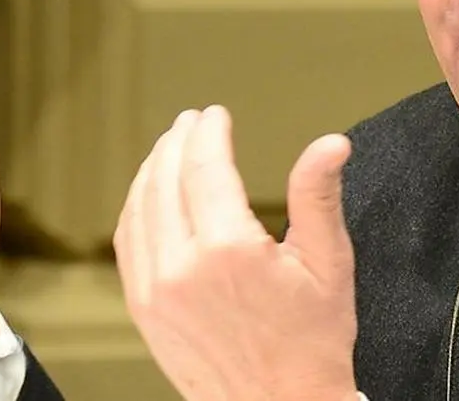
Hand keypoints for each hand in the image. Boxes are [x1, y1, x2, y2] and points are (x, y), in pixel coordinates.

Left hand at [114, 105, 359, 400]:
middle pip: (165, 179)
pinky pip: (128, 244)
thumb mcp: (329, 263)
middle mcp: (182, 268)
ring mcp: (155, 291)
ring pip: (139, 208)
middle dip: (177, 142)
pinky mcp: (144, 310)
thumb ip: (319, 195)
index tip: (215, 115)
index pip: (204, 166)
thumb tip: (330, 145)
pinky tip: (151, 195)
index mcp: (229, 249)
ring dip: (152, 169)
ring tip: (169, 148)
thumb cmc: (311, 344)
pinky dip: (136, 208)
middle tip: (191, 121)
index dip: (208, 132)